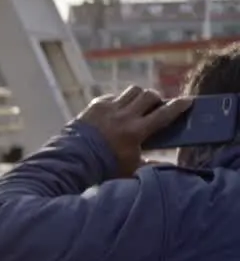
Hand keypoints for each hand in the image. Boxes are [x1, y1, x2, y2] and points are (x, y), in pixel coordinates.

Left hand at [76, 86, 191, 176]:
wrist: (73, 161)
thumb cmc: (104, 168)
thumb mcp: (131, 169)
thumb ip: (151, 165)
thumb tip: (169, 167)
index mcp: (136, 131)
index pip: (164, 113)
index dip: (179, 106)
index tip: (187, 101)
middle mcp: (124, 115)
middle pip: (149, 95)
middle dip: (156, 99)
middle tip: (157, 106)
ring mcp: (109, 108)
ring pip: (132, 91)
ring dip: (139, 96)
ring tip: (138, 105)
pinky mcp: (95, 106)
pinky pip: (113, 96)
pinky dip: (119, 100)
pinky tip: (117, 110)